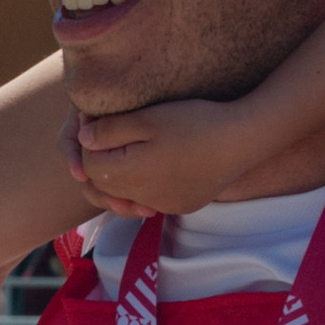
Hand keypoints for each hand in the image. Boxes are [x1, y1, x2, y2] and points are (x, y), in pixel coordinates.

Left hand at [71, 91, 272, 218]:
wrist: (242, 139)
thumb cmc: (194, 122)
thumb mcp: (146, 118)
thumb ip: (108, 131)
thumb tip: (82, 141)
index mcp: (131, 176)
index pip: (90, 168)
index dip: (89, 144)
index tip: (97, 122)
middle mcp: (144, 199)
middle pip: (106, 185)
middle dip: (102, 161)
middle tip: (112, 133)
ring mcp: (165, 206)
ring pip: (128, 194)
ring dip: (124, 174)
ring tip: (133, 148)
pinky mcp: (183, 206)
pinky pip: (152, 199)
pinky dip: (147, 184)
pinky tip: (158, 163)